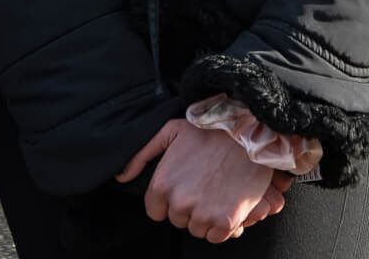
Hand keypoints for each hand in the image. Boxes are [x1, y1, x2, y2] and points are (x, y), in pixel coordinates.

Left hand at [117, 119, 286, 242]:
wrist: (247, 135)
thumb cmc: (208, 132)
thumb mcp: (170, 132)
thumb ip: (142, 154)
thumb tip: (122, 176)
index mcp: (163, 184)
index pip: (155, 211)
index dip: (167, 201)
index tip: (181, 188)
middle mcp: (180, 202)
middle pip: (177, 220)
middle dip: (187, 208)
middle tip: (201, 185)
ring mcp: (203, 214)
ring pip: (197, 230)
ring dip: (205, 217)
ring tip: (215, 192)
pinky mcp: (226, 222)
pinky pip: (217, 237)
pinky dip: (222, 226)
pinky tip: (226, 203)